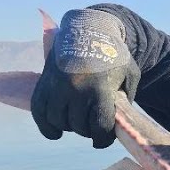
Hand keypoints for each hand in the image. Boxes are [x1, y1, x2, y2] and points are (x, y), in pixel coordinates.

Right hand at [31, 8, 140, 147]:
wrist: (87, 30)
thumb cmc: (112, 54)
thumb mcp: (130, 73)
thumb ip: (128, 97)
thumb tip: (118, 120)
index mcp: (99, 89)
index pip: (99, 127)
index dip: (103, 139)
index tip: (103, 140)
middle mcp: (76, 90)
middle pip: (79, 127)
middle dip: (88, 130)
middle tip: (92, 125)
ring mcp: (57, 87)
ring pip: (59, 122)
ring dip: (69, 126)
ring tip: (77, 120)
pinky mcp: (43, 83)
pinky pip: (39, 112)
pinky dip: (46, 127)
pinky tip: (55, 133)